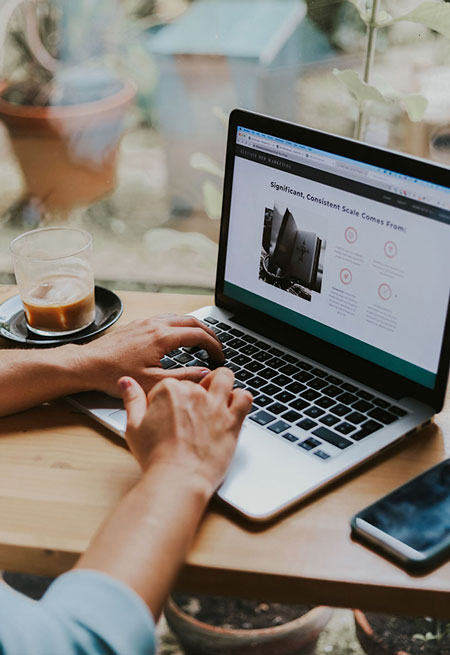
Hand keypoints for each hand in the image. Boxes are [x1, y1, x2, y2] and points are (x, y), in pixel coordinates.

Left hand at [76, 314, 223, 395]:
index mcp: (162, 337)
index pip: (199, 335)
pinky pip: (165, 319)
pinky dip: (179, 325)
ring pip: (178, 317)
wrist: (86, 364)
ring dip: (194, 327)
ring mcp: (145, 322)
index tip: (220, 357)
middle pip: (192, 321)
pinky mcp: (137, 324)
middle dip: (209, 333)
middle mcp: (155, 324)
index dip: (214, 346)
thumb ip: (183, 377)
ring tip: (202, 341)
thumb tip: (205, 374)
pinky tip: (177, 337)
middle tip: (217, 347)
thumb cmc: (115, 374)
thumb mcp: (153, 382)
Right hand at [118, 368, 252, 495]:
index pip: (171, 384)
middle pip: (197, 381)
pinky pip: (244, 397)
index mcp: (169, 390)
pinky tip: (232, 408)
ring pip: (224, 378)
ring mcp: (216, 405)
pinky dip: (240, 399)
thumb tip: (126, 381)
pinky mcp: (232, 420)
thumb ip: (132, 400)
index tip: (167, 415)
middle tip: (190, 414)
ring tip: (215, 397)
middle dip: (195, 393)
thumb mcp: (133, 426)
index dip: (168, 399)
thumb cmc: (155, 457)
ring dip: (221, 383)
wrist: (178, 479)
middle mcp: (195, 392)